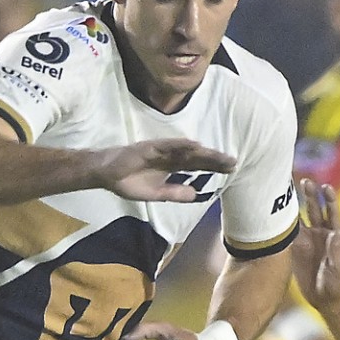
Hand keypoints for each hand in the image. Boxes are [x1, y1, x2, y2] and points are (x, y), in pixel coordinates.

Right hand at [95, 139, 237, 201]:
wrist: (106, 175)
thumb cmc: (129, 182)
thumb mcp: (155, 194)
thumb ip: (174, 193)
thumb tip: (195, 194)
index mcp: (171, 167)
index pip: (196, 166)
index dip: (213, 167)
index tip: (231, 169)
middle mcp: (169, 157)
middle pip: (196, 157)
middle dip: (213, 160)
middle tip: (233, 162)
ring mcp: (160, 151)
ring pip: (185, 150)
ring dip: (202, 152)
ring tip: (219, 155)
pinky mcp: (149, 148)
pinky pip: (167, 145)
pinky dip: (180, 145)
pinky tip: (195, 145)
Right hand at [292, 179, 339, 307]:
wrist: (325, 298)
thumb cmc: (336, 283)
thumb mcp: (339, 267)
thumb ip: (337, 251)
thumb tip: (335, 233)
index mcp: (333, 235)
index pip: (331, 212)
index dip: (329, 199)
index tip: (326, 187)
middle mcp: (319, 234)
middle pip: (314, 209)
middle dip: (310, 195)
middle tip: (305, 181)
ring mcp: (307, 240)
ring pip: (299, 218)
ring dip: (294, 205)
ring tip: (287, 191)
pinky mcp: (295, 249)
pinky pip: (287, 233)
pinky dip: (281, 223)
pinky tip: (273, 213)